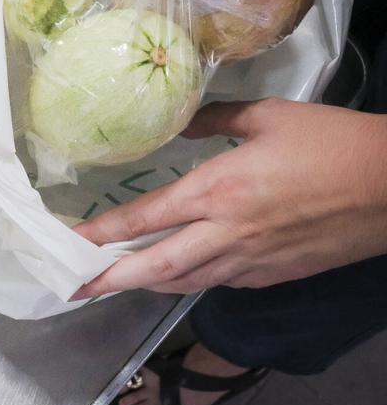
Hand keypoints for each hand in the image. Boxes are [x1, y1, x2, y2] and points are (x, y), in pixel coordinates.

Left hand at [71, 99, 386, 298]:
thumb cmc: (333, 143)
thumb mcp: (268, 115)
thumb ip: (214, 118)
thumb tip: (178, 123)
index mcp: (217, 190)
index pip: (144, 219)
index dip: (102, 234)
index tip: (70, 244)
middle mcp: (225, 232)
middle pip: (154, 267)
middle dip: (109, 280)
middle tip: (73, 288)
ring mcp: (250, 260)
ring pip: (184, 281)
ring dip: (145, 285)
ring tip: (113, 284)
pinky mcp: (273, 274)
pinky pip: (218, 282)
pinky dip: (188, 282)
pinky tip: (176, 276)